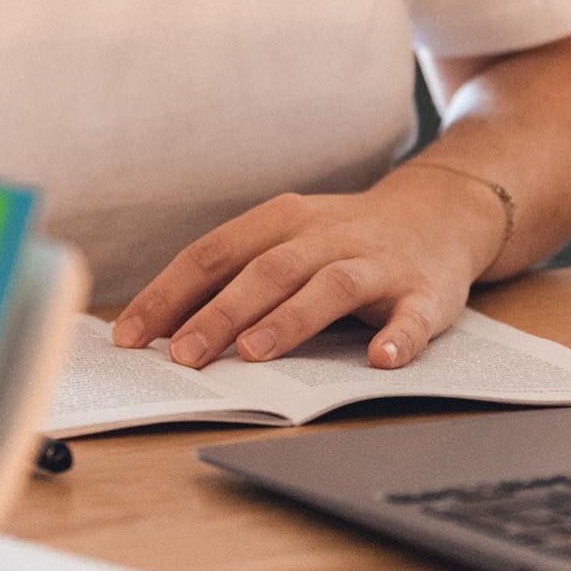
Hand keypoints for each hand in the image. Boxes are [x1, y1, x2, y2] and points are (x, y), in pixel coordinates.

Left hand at [111, 169, 503, 372]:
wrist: (439, 210)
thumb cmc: (342, 237)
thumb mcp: (287, 239)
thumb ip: (237, 275)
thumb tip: (166, 329)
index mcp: (280, 220)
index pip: (213, 254)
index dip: (170, 293)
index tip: (130, 335)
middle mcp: (324, 235)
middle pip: (265, 271)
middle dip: (220, 314)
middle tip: (182, 357)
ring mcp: (376, 261)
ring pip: (329, 286)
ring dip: (290, 320)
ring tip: (255, 354)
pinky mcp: (424, 290)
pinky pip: (412, 316)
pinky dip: (398, 337)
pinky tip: (380, 359)